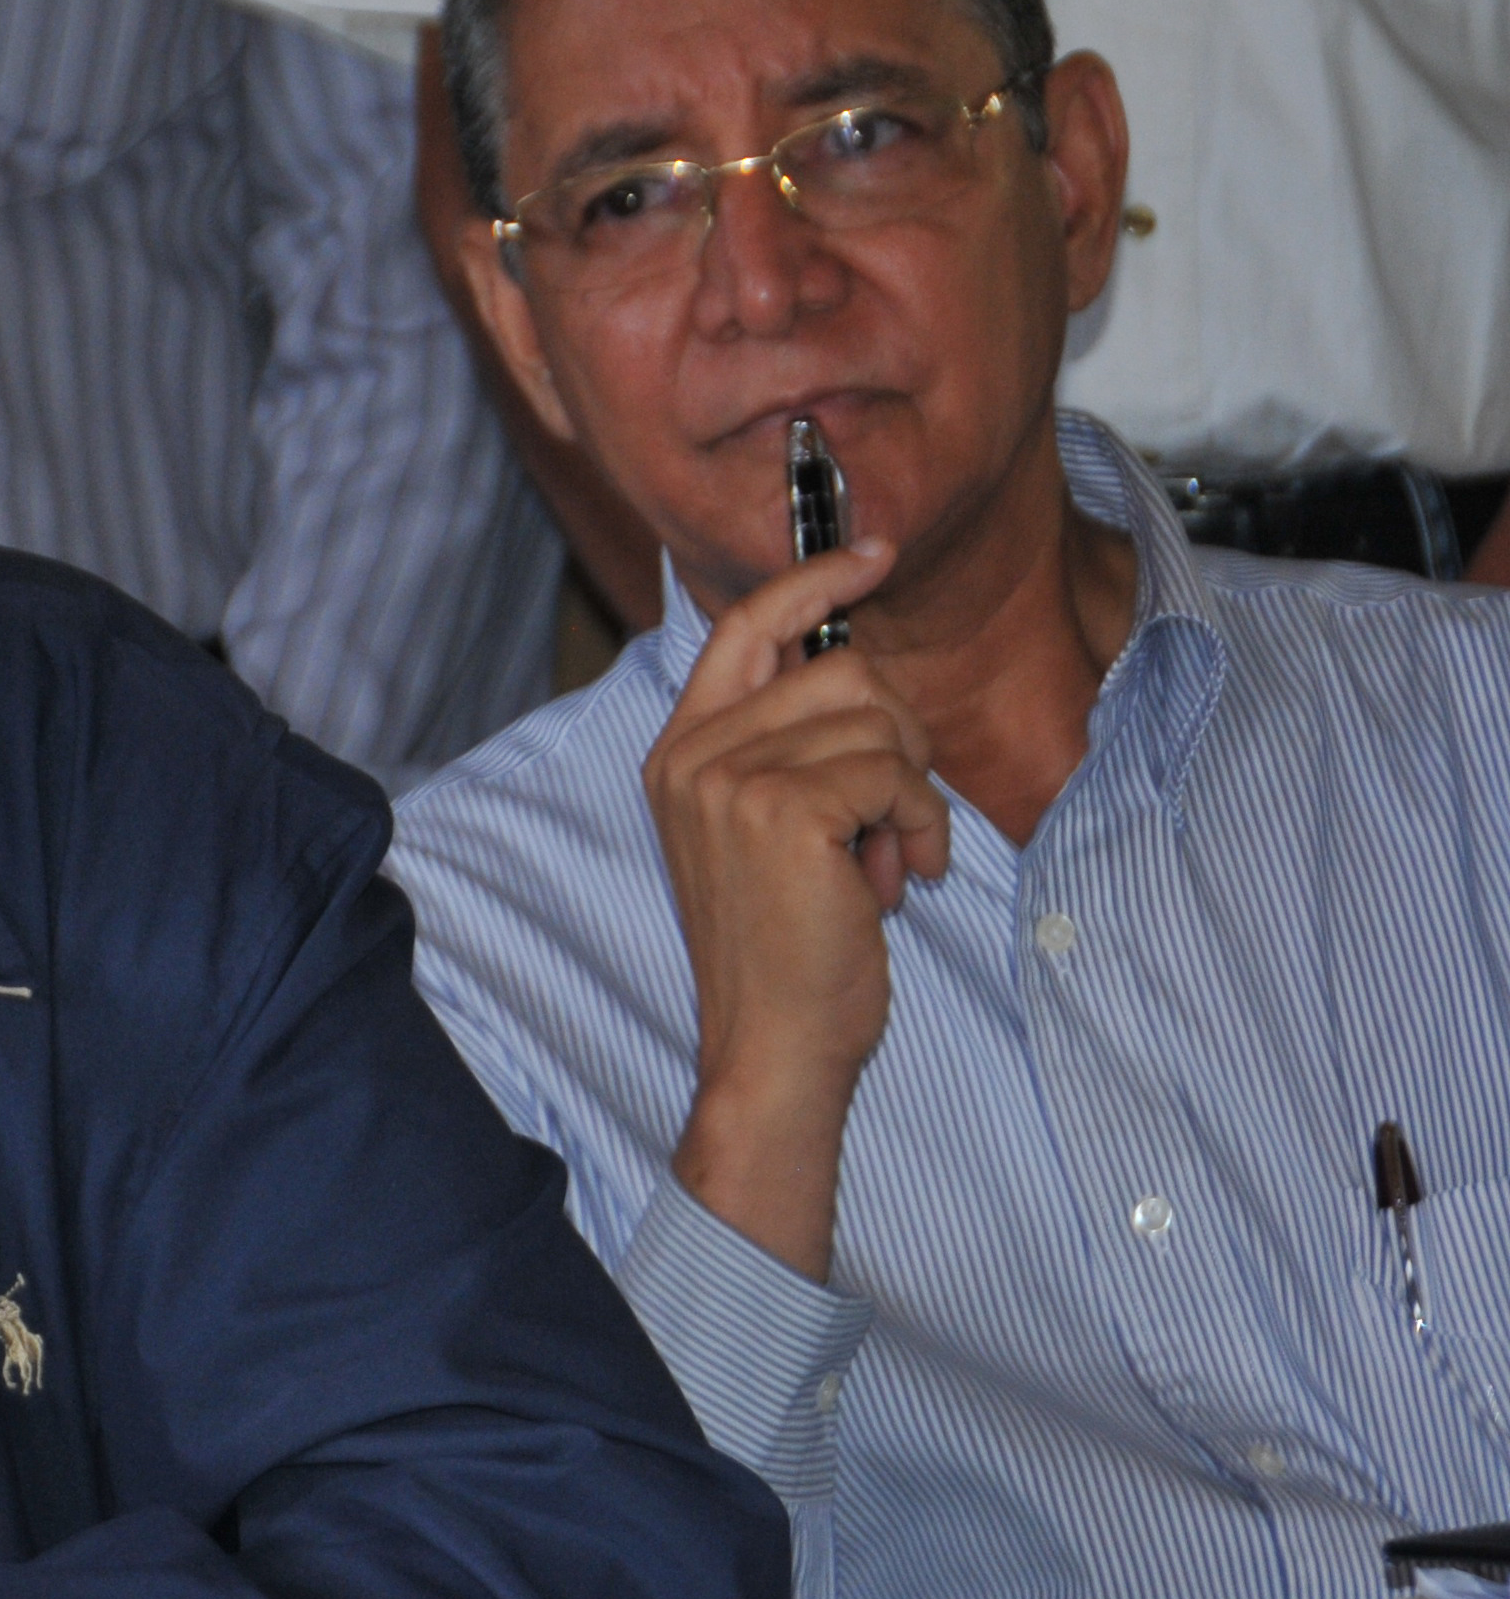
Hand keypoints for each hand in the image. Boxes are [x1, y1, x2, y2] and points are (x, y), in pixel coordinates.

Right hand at [642, 538, 948, 1280]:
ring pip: (878, 718)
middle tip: (889, 817)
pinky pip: (895, 771)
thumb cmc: (784, 951)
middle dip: (896, 736)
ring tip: (886, 860)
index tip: (871, 551)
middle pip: (840, 669)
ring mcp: (730, 778)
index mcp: (680, 754)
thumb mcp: (769, 833)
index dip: (813, 579)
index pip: (746, 627)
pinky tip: (895, 880)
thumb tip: (859, 678)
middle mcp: (692, 755)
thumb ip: (790, 752)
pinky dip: (918, 826)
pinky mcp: (784, 808)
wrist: (771, 1047)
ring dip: (912, 793)